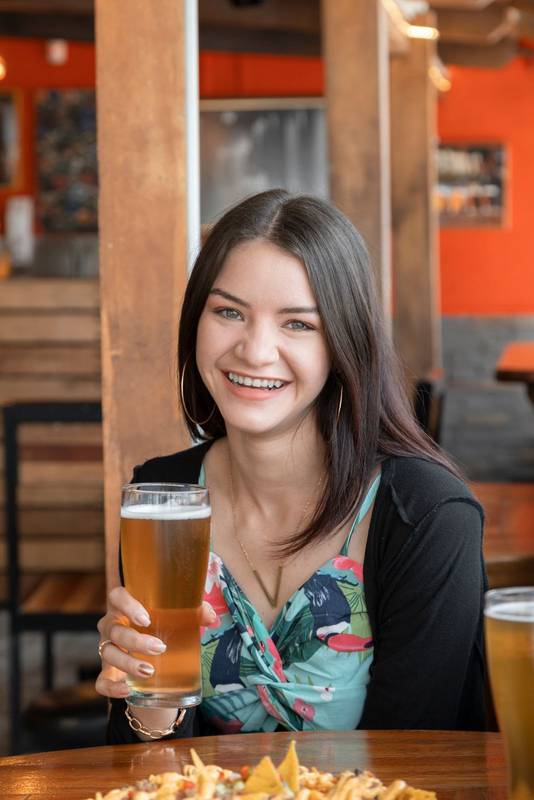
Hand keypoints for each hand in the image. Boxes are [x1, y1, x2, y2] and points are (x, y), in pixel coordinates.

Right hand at [95, 586, 215, 698]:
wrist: (151, 654)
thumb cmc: (161, 625)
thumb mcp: (176, 617)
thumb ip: (194, 612)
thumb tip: (212, 618)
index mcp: (125, 606)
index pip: (116, 596)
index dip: (127, 605)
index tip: (146, 618)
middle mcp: (112, 626)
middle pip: (115, 630)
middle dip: (136, 640)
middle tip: (160, 648)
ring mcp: (107, 649)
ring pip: (109, 654)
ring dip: (128, 663)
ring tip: (149, 671)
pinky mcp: (108, 672)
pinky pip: (101, 681)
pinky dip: (111, 687)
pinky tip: (126, 690)